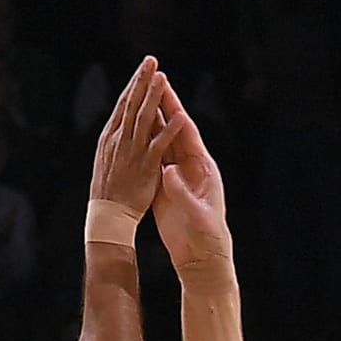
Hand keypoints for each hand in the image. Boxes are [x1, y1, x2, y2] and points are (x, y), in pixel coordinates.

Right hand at [89, 58, 180, 222]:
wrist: (108, 218)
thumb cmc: (109, 193)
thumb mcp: (109, 161)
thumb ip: (118, 142)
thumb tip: (121, 125)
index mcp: (111, 137)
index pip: (125, 106)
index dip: (134, 86)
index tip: (141, 68)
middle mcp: (120, 141)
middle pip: (134, 105)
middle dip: (142, 82)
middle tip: (150, 60)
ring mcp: (133, 153)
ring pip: (145, 119)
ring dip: (154, 98)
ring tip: (162, 77)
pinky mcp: (147, 168)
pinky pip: (161, 146)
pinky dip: (170, 130)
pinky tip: (180, 115)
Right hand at [151, 84, 231, 282]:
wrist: (201, 258)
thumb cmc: (205, 237)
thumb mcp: (195, 214)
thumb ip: (181, 191)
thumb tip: (168, 171)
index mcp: (203, 169)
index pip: (187, 132)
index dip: (175, 111)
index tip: (166, 90)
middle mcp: (192, 167)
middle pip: (175, 130)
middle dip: (164, 106)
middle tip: (152, 82)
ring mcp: (179, 175)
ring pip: (163, 141)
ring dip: (153, 120)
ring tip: (141, 99)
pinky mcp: (167, 187)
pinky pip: (155, 158)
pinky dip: (146, 143)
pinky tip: (134, 130)